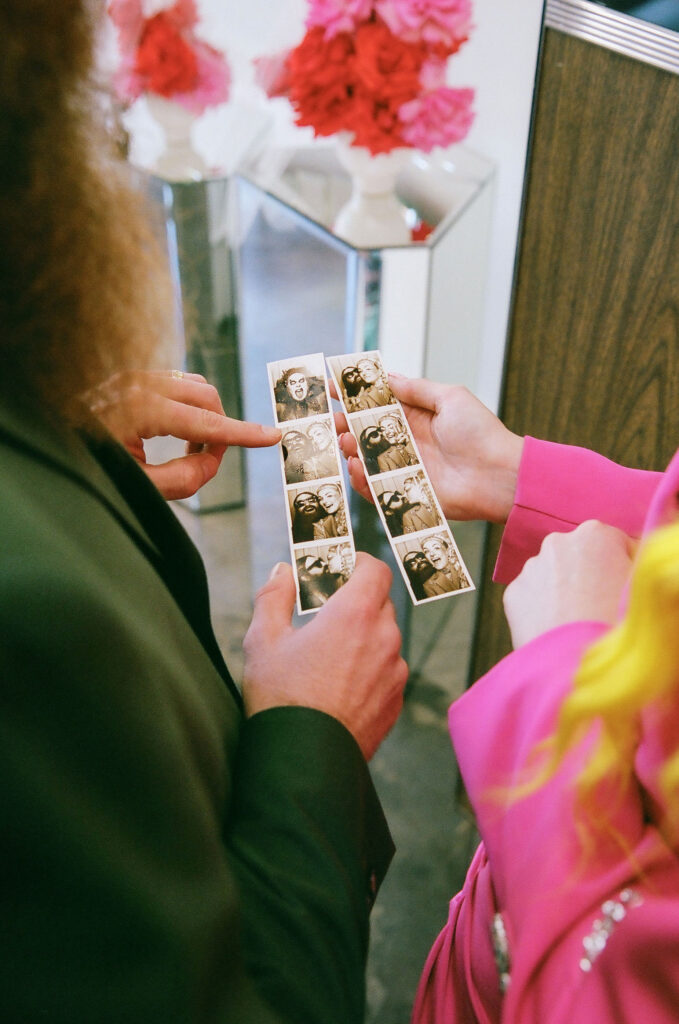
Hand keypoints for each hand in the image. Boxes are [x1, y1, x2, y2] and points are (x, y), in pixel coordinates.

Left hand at [87, 370, 280, 499]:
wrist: (52, 446)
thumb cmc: (86, 466)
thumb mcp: (134, 484)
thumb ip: (180, 479)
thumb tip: (211, 461)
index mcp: (139, 408)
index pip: (205, 422)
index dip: (242, 434)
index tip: (272, 436)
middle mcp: (138, 382)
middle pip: (206, 397)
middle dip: (219, 428)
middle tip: (205, 462)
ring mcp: (133, 375)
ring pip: (194, 387)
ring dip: (204, 416)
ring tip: (187, 449)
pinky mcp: (131, 376)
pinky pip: (176, 385)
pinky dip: (188, 408)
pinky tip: (173, 433)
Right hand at [242, 554, 408, 759]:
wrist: (304, 762)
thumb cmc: (282, 698)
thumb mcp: (263, 641)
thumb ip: (274, 597)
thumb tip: (282, 572)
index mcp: (355, 614)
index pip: (376, 570)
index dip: (360, 564)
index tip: (343, 569)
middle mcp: (384, 638)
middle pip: (381, 604)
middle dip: (358, 602)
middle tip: (328, 613)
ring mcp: (394, 672)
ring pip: (384, 640)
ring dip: (365, 638)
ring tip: (330, 657)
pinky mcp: (395, 701)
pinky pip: (387, 672)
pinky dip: (370, 669)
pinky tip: (340, 686)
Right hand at [335, 375, 523, 522]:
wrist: (499, 477)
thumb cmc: (481, 434)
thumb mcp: (451, 398)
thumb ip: (417, 389)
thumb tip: (388, 377)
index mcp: (418, 417)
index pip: (379, 404)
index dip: (355, 396)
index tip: (332, 388)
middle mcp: (408, 442)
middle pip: (366, 432)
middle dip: (346, 425)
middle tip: (332, 421)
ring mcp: (405, 467)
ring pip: (366, 459)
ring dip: (351, 450)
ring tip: (346, 442)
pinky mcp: (406, 492)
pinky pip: (375, 488)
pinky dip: (361, 479)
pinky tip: (356, 467)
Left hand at [503, 520, 635, 647]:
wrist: (575, 662)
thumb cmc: (615, 622)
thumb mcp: (637, 586)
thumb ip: (627, 567)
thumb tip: (618, 570)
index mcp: (595, 534)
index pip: (613, 545)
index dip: (620, 568)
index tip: (620, 589)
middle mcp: (557, 542)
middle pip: (577, 556)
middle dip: (585, 576)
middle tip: (597, 607)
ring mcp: (531, 567)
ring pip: (551, 576)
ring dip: (560, 592)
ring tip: (575, 622)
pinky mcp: (513, 592)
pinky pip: (531, 597)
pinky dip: (540, 609)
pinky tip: (554, 629)